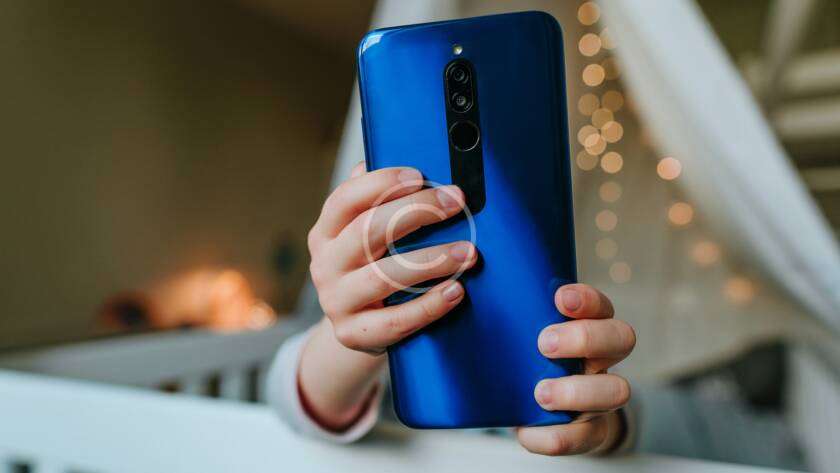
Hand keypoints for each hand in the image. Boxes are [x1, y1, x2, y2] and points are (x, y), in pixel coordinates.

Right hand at [307, 163, 476, 353]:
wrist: (359, 328)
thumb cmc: (373, 269)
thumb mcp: (368, 236)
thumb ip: (379, 202)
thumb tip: (403, 160)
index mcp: (325, 232)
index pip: (345, 200)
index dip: (380, 183)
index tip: (419, 175)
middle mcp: (325, 265)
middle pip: (366, 231)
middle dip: (416, 211)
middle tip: (455, 202)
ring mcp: (336, 301)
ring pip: (383, 276)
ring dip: (431, 260)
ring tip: (467, 252)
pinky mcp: (353, 334)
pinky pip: (395, 321)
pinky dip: (429, 305)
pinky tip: (456, 291)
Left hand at [516, 284, 634, 455]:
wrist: (539, 411)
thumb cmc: (525, 359)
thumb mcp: (521, 333)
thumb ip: (509, 315)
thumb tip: (460, 289)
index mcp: (588, 325)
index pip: (602, 304)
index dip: (588, 299)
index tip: (560, 298)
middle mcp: (602, 358)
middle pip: (622, 338)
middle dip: (585, 338)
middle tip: (543, 343)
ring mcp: (600, 395)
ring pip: (617, 390)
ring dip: (577, 391)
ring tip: (540, 392)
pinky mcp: (591, 430)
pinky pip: (585, 436)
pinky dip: (554, 436)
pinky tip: (526, 430)